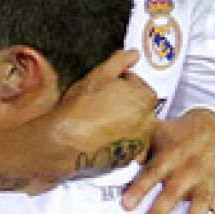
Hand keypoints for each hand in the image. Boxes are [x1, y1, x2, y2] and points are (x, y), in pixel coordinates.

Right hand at [50, 50, 161, 172]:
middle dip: (125, 104)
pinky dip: (118, 141)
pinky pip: (127, 146)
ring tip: (99, 121)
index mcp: (146, 98)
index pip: (139, 85)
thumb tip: (134, 54)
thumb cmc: (81, 107)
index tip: (107, 88)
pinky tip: (101, 137)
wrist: (65, 140)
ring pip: (134, 127)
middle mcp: (149, 121)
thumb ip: (120, 61)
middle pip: (139, 107)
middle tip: (102, 104)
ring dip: (123, 123)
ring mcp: (140, 142)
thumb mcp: (100, 74)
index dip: (121, 84)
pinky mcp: (128, 159)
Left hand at [122, 108, 214, 213]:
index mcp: (169, 158)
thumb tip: (108, 159)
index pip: (151, 174)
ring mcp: (207, 187)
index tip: (125, 205)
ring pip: (200, 207)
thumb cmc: (175, 136)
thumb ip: (136, 148)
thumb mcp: (156, 134)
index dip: (139, 189)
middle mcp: (189, 173)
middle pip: (172, 193)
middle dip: (160, 212)